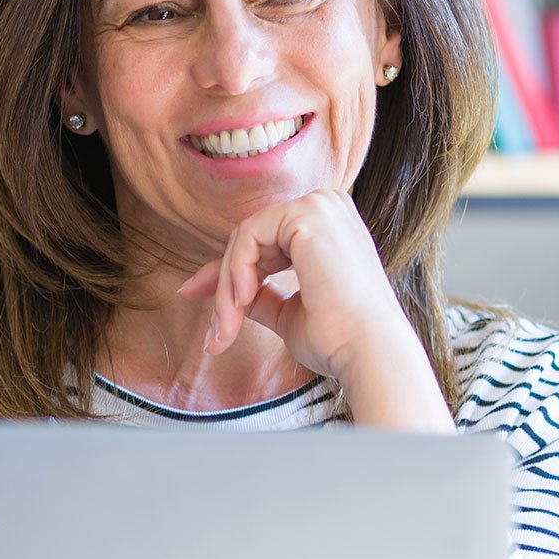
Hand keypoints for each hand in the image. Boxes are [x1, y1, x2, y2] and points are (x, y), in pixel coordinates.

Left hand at [176, 190, 430, 399]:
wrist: (367, 352)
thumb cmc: (338, 339)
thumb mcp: (288, 311)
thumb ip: (260, 294)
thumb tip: (222, 293)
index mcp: (328, 226)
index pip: (262, 241)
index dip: (226, 272)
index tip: (190, 294)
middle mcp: (327, 206)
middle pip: (249, 239)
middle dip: (223, 288)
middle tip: (214, 335)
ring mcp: (318, 206)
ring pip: (244, 240)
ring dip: (227, 289)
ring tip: (226, 330)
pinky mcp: (306, 214)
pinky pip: (248, 238)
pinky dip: (235, 273)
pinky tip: (242, 303)